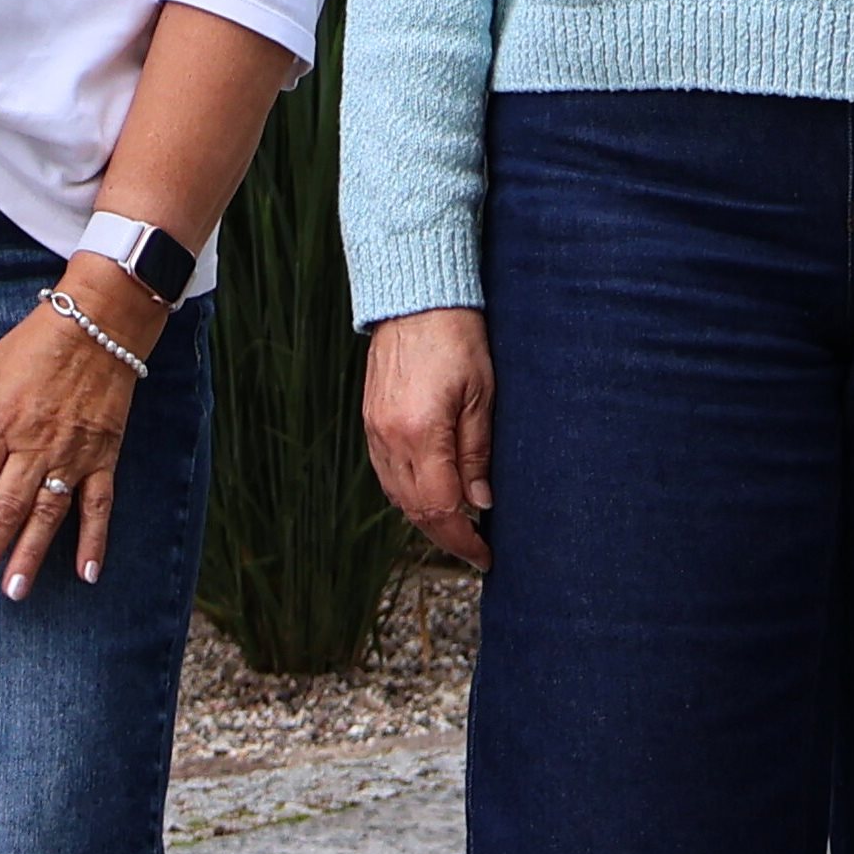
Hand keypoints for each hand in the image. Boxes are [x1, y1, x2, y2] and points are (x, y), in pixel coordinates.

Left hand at [0, 274, 156, 606]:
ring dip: (29, 555)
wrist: (99, 322)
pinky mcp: (103, 455)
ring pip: (47, 515)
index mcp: (1, 424)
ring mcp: (72, 454)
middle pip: (3, 509)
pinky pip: (99, 505)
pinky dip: (94, 540)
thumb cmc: (36, 343)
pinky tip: (86, 574)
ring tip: (13, 593)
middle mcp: (34, 446)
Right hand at [362, 308, 494, 569]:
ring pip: (396, 495)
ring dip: (425, 516)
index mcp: (421, 434)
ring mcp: (374, 429)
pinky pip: (385, 472)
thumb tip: (480, 503)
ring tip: (456, 524)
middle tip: (474, 547)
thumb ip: (477, 453)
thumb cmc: (457, 338)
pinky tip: (428, 492)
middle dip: (446, 536)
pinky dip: (406, 492)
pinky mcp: (369, 419)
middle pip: (414, 510)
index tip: (484, 556)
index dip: (463, 541)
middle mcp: (390, 438)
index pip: (441, 509)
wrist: (416, 297)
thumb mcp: (481, 396)